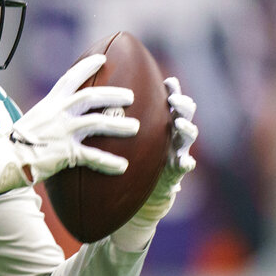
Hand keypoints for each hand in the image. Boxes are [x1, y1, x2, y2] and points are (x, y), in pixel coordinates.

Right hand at [0, 54, 139, 193]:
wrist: (3, 159)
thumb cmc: (14, 144)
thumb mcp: (31, 121)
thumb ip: (48, 117)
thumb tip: (57, 120)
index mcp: (49, 103)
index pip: (70, 78)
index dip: (87, 66)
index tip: (103, 58)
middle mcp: (57, 113)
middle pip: (91, 96)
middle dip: (113, 94)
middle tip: (130, 96)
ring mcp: (62, 132)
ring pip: (97, 122)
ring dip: (118, 125)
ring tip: (135, 127)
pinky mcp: (65, 152)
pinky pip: (92, 156)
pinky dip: (109, 161)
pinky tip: (123, 166)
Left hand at [110, 76, 198, 251]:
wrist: (134, 195)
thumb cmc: (125, 160)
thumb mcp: (119, 138)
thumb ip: (111, 118)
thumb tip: (86, 96)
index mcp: (158, 122)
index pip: (167, 100)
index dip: (172, 89)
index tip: (167, 81)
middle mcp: (171, 133)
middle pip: (184, 112)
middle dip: (183, 104)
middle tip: (173, 100)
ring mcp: (177, 151)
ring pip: (189, 136)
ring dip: (187, 128)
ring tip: (180, 124)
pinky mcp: (177, 172)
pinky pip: (185, 166)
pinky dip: (186, 162)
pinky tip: (185, 162)